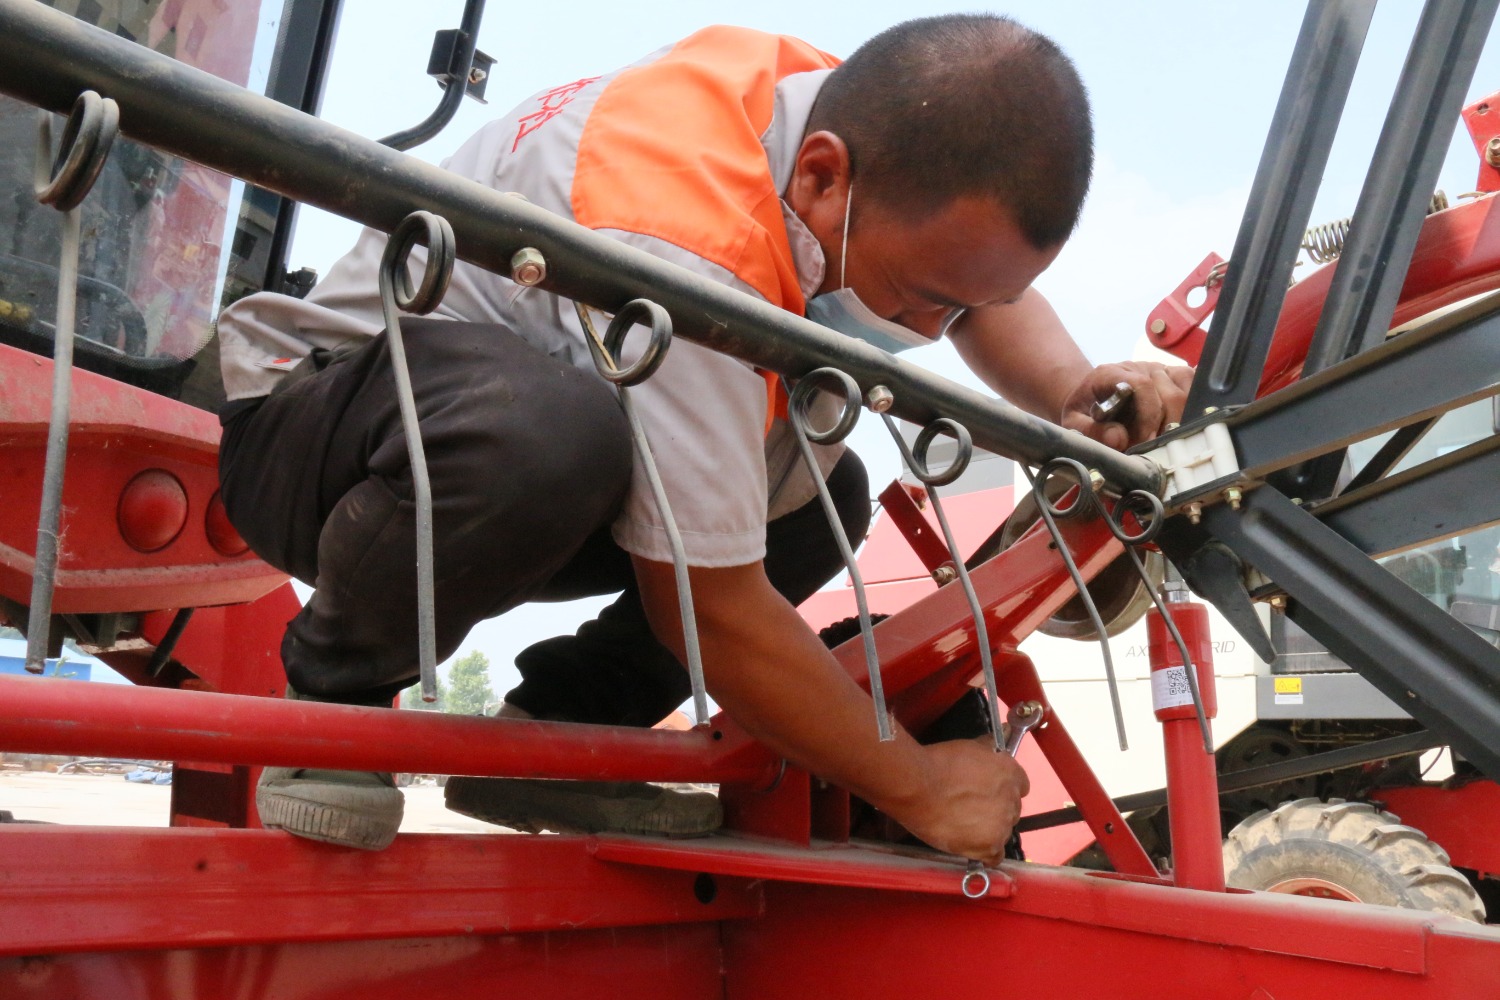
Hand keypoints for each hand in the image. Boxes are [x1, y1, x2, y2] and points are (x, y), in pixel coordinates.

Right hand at [887, 737, 1029, 866]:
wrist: (917, 785)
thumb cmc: (938, 763)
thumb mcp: (970, 747)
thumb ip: (989, 749)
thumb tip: (998, 742)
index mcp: (1011, 774)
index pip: (1021, 786)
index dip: (1003, 789)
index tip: (989, 791)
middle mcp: (1012, 800)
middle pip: (1011, 809)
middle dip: (995, 808)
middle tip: (971, 807)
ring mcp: (1002, 825)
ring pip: (1003, 832)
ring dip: (988, 829)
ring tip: (963, 825)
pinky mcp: (988, 846)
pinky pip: (995, 856)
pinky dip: (985, 853)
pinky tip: (972, 845)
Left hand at [1061, 362, 1193, 449]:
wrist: (1092, 403)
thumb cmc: (1085, 414)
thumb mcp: (1075, 425)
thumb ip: (1091, 432)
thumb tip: (1117, 438)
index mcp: (1110, 373)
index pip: (1141, 385)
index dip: (1147, 416)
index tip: (1144, 441)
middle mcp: (1137, 368)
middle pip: (1169, 395)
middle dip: (1163, 428)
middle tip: (1152, 449)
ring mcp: (1158, 370)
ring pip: (1185, 394)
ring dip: (1178, 423)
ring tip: (1161, 441)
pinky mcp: (1174, 376)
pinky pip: (1194, 389)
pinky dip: (1192, 411)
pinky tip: (1177, 428)